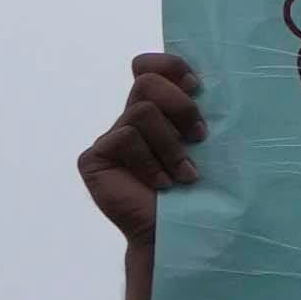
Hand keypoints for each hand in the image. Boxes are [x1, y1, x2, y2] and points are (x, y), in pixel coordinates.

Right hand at [80, 52, 209, 243]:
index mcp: (157, 111)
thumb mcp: (207, 145)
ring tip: (185, 174)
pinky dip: (150, 162)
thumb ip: (198, 112)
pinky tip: (161, 184)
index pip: (148, 68)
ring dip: (171, 146)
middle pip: (147, 83)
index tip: (197, 85)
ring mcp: (110, 139)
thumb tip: (205, 80)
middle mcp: (131, 121)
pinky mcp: (94, 158)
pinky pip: (124, 139)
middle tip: (200, 137)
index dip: (169, 66)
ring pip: (142, 113)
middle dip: (181, 107)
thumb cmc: (202, 190)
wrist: (181, 233)